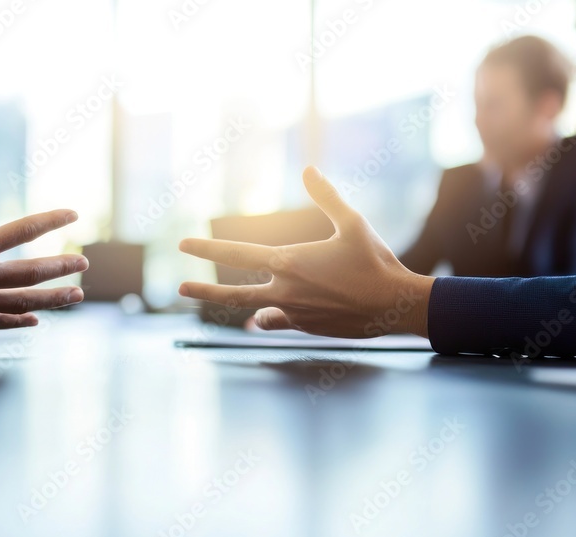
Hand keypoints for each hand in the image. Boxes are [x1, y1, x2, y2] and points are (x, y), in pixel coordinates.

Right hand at [0, 156, 88, 329]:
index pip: (24, 230)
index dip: (51, 220)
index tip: (73, 215)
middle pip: (32, 273)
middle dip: (61, 267)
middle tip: (84, 263)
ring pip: (22, 302)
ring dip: (52, 299)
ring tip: (76, 296)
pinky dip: (16, 322)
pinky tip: (35, 322)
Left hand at [178, 167, 434, 337]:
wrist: (396, 306)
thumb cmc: (375, 261)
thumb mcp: (353, 222)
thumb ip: (326, 197)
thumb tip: (308, 169)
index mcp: (289, 262)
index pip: (236, 255)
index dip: (206, 249)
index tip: (183, 245)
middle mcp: (285, 290)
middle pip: (232, 294)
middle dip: (203, 291)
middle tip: (180, 288)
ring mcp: (294, 313)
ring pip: (255, 311)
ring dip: (239, 306)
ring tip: (222, 303)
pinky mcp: (306, 328)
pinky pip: (278, 322)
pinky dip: (270, 317)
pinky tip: (263, 316)